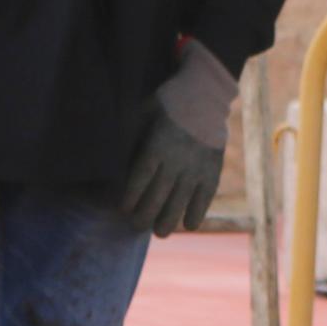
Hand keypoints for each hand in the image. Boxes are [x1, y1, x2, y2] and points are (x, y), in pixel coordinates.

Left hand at [116, 102, 225, 236]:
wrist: (207, 93)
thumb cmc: (168, 102)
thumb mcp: (143, 112)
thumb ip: (131, 134)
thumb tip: (113, 155)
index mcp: (157, 145)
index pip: (140, 178)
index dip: (131, 196)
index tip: (124, 209)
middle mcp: (176, 160)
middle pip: (158, 195)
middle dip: (146, 215)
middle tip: (137, 226)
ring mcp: (196, 167)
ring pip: (180, 201)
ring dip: (169, 220)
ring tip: (161, 232)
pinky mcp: (213, 169)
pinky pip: (205, 197)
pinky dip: (197, 212)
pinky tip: (190, 225)